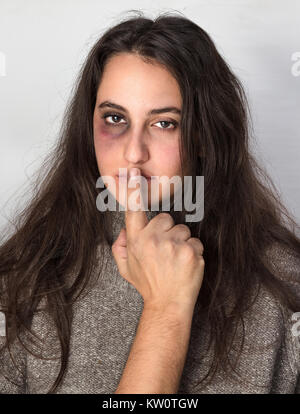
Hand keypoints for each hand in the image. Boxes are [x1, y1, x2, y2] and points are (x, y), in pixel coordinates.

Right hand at [112, 167, 204, 311]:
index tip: (133, 172)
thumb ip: (120, 246)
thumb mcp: (126, 269)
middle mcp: (152, 240)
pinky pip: (195, 242)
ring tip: (176, 261)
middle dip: (167, 231)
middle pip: (166, 219)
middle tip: (166, 252)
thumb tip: (125, 229)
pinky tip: (186, 266)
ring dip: (182, 243)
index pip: (134, 210)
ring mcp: (172, 245)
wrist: (167, 305)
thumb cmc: (148, 285)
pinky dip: (193, 252)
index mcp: (136, 241)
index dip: (134, 190)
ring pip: (183, 230)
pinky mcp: (190, 252)